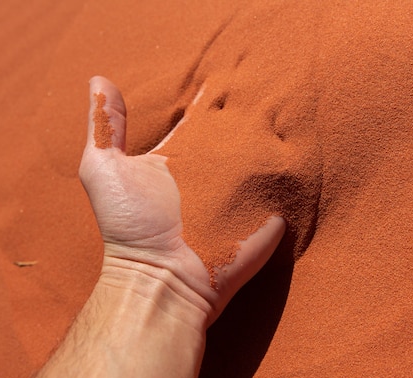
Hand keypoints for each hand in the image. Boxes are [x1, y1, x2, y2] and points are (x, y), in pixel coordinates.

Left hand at [79, 76, 284, 324]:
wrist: (162, 276)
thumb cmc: (129, 226)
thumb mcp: (103, 169)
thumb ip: (106, 126)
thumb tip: (99, 79)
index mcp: (182, 154)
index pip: (203, 116)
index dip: (214, 93)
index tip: (227, 67)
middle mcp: (215, 167)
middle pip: (241, 125)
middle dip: (255, 100)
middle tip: (277, 67)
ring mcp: (244, 188)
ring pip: (269, 146)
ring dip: (282, 123)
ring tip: (300, 89)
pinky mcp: (268, 209)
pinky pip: (289, 178)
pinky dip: (301, 159)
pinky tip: (314, 130)